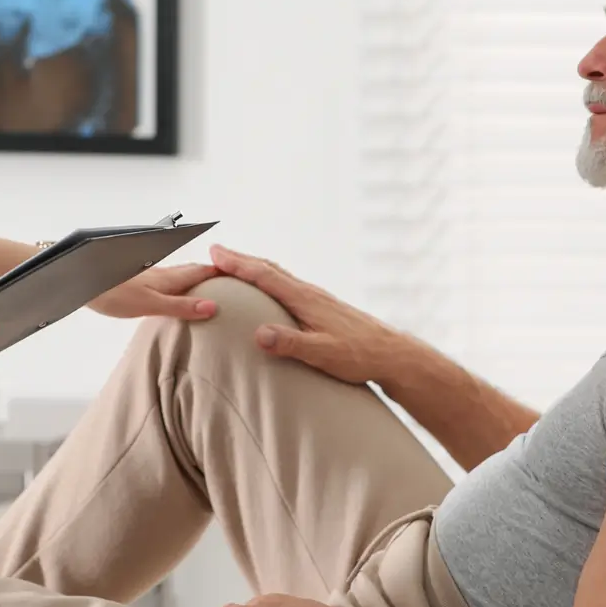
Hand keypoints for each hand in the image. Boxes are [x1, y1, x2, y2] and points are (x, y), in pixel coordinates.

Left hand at [89, 262, 221, 320]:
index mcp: (170, 278)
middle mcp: (162, 273)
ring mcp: (149, 276)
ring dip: (197, 278)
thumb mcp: (150, 304)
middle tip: (234, 279)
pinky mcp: (137, 281)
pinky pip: (168, 281)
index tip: (246, 273)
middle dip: (214, 274)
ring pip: (180, 274)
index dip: (225, 271)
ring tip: (210, 286)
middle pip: (194, 270)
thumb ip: (181, 307)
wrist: (80, 280)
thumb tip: (213, 307)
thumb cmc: (112, 292)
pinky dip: (180, 285)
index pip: (204, 270)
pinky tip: (175, 292)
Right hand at [209, 245, 420, 386]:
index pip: (264, 276)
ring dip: (254, 267)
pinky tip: (270, 288)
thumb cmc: (359, 355)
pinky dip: (270, 279)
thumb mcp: (323, 354)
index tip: (214, 253)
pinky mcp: (323, 306)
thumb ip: (291, 344)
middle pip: (269, 269)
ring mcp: (317, 298)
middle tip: (216, 251)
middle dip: (241, 259)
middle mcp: (310, 292)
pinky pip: (288, 285)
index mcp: (305, 299)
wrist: (392, 354)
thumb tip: (258, 335)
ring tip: (235, 264)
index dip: (237, 264)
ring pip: (279, 275)